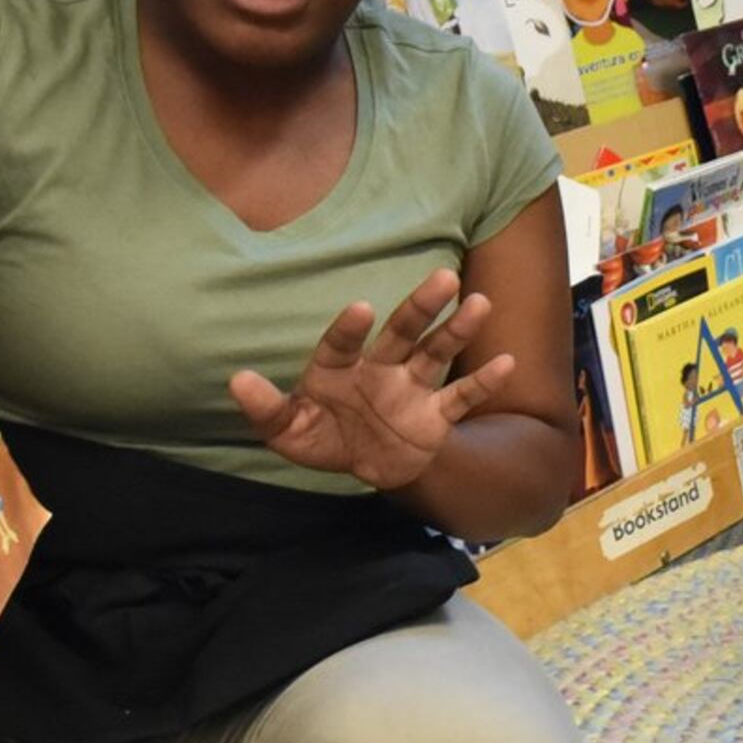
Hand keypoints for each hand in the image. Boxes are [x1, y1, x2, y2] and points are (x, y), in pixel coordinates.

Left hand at [229, 271, 514, 493]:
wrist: (366, 465)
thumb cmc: (322, 436)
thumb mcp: (287, 431)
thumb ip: (266, 408)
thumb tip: (237, 381)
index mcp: (339, 368)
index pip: (343, 343)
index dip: (349, 328)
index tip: (362, 309)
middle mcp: (379, 368)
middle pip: (402, 332)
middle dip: (421, 306)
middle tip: (443, 277)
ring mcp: (411, 388)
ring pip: (436, 354)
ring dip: (457, 330)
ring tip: (479, 302)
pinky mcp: (435, 414)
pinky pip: (461, 397)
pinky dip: (482, 382)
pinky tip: (506, 362)